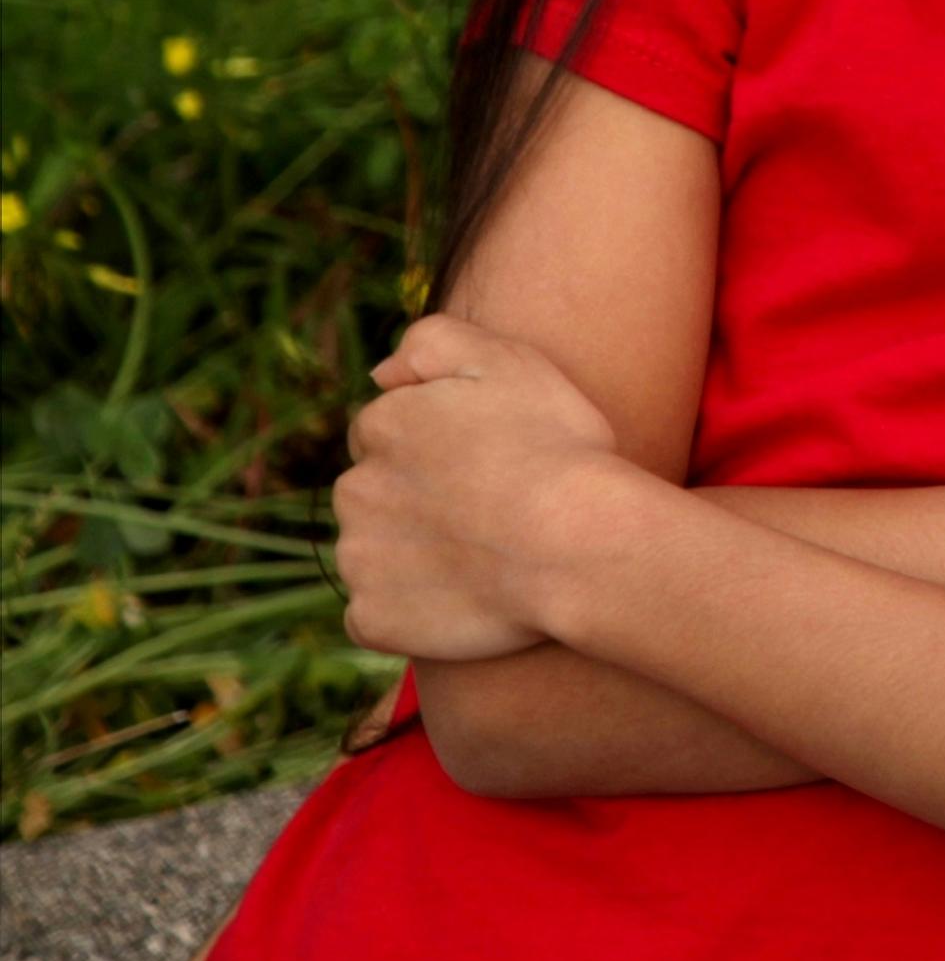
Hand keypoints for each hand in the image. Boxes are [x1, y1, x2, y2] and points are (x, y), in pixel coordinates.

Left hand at [336, 314, 644, 661]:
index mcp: (382, 426)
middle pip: (374, 491)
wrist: (574, 544)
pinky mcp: (373, 618)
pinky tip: (462, 598)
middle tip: (485, 509)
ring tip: (482, 555)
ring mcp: (360, 559)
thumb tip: (382, 373)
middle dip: (415, 497)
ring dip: (410, 553)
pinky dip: (409, 608)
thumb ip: (432, 342)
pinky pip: (376, 613)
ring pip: (373, 552)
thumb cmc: (555, 445)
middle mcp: (355, 489)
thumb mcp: (506, 359)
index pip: (387, 432)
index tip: (483, 460)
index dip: (437, 445)